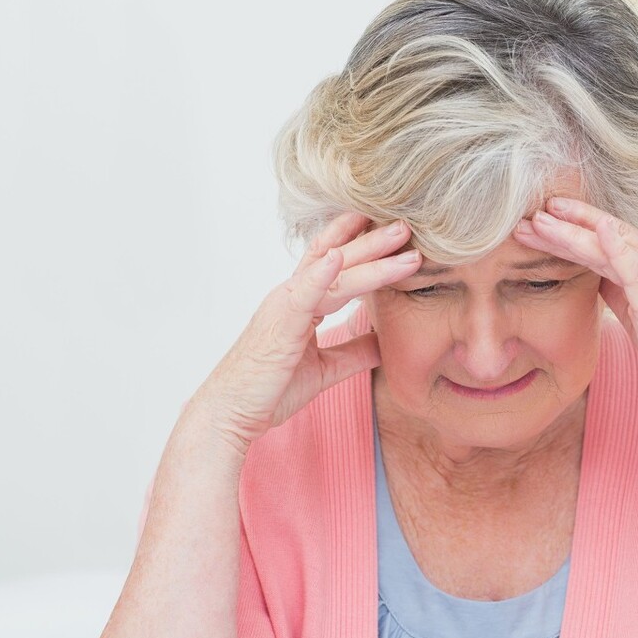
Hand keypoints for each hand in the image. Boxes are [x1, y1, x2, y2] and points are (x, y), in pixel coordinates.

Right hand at [188, 212, 421, 450]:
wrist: (231, 414)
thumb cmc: (269, 391)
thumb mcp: (324, 369)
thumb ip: (353, 352)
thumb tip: (383, 342)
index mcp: (300, 303)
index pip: (332, 262)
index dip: (357, 241)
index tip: (387, 226)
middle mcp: (292, 296)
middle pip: (339, 258)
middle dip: (374, 240)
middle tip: (406, 224)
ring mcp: (285, 306)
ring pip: (334, 272)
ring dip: (370, 254)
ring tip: (400, 238)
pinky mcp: (280, 324)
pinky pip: (304, 294)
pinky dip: (321, 274)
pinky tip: (339, 257)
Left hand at [513, 197, 637, 429]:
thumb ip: (621, 293)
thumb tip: (596, 277)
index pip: (611, 240)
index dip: (576, 227)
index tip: (543, 217)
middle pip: (608, 236)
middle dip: (568, 222)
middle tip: (532, 210)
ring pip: (614, 247)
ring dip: (575, 231)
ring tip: (541, 219)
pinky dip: (618, 248)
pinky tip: (598, 231)